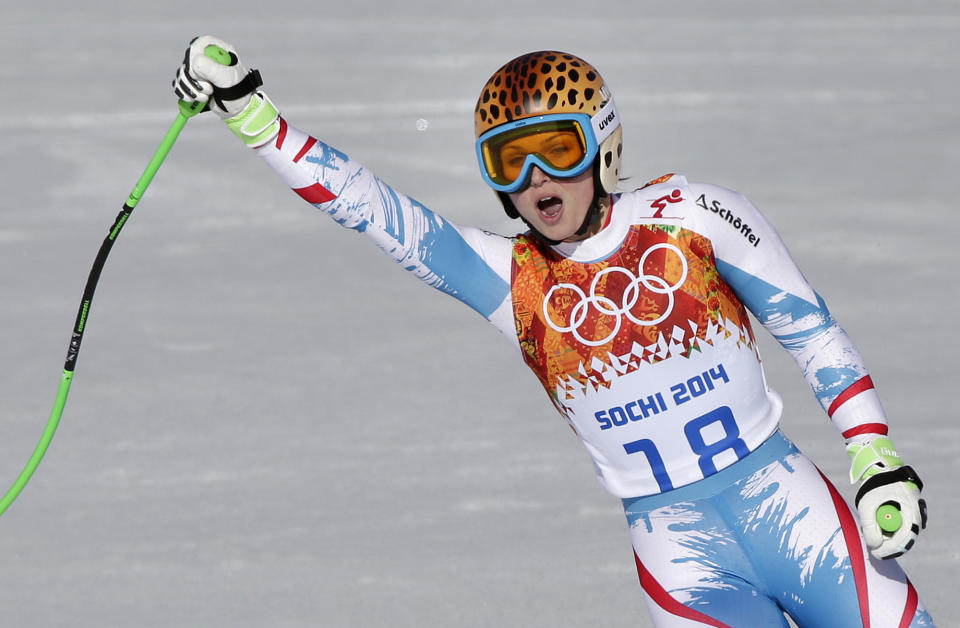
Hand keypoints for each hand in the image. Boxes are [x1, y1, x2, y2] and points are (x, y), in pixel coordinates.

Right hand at [172, 35, 261, 116]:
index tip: (200, 72)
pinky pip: (180, 84)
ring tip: (207, 96)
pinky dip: (185, 94)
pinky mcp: (194, 83)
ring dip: (191, 89)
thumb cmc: (239, 93)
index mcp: (220, 52)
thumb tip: (195, 62)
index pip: (200, 44)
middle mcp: (209, 59)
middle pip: (188, 60)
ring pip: (183, 74)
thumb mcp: (228, 80)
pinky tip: (197, 100)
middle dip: (194, 78)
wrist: (238, 111)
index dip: (195, 56)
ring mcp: (201, 71)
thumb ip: (213, 69)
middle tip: (209, 88)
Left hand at [847, 436, 927, 558]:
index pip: (905, 537)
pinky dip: (887, 527)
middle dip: (890, 546)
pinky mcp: (904, 509)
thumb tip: (874, 545)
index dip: (892, 549)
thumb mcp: (867, 504)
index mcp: (911, 510)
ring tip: (872, 533)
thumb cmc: (875, 483)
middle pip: (905, 537)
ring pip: (900, 532)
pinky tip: (878, 524)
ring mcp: (911, 511)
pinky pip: (897, 524)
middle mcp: (915, 512)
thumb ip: (869, 525)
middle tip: (875, 552)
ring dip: (887, 536)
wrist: (879, 465)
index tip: (878, 554)